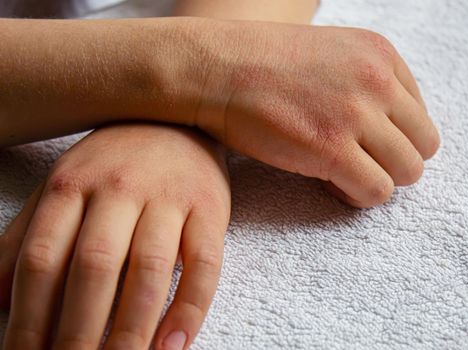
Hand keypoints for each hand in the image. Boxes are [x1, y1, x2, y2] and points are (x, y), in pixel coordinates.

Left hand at [0, 124, 230, 349]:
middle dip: (78, 332)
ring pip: (150, 269)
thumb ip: (29, 234)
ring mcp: (169, 197)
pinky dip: (190, 308)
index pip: (42, 258)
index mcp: (73, 184)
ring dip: (132, 329)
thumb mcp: (64, 183)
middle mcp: (119, 188)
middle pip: (94, 267)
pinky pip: (205, 263)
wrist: (179, 120)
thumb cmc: (116, 161)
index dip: (29, 317)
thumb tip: (0, 299)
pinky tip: (174, 345)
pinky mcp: (209, 208)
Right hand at [185, 20, 439, 207]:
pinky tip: (331, 185)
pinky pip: (376, 191)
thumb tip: (385, 127)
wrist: (215, 68)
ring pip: (407, 172)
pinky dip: (357, 196)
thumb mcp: (328, 54)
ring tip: (344, 176)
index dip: (392, 138)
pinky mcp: (332, 149)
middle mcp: (377, 81)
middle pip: (423, 145)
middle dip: (393, 162)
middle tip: (359, 165)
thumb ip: (364, 82)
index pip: (419, 114)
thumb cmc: (262, 65)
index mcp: (380, 55)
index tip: (363, 144)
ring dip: (378, 180)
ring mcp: (356, 115)